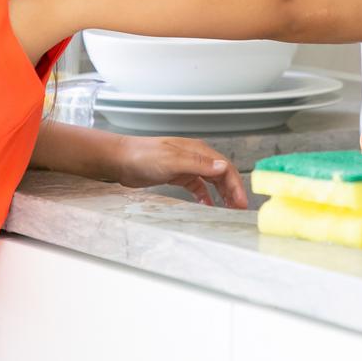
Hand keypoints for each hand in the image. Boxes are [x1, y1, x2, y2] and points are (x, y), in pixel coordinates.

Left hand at [113, 136, 248, 208]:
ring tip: (228, 209)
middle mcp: (194, 157)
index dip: (236, 185)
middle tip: (239, 209)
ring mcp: (185, 166)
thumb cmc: (142, 156)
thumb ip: (198, 163)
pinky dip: (204, 196)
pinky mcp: (176, 175)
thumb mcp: (172, 160)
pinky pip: (197, 186)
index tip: (242, 202)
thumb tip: (223, 166)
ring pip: (211, 181)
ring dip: (221, 194)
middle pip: (221, 174)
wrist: (119, 160)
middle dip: (232, 191)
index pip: (225, 167)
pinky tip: (206, 205)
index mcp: (197, 151)